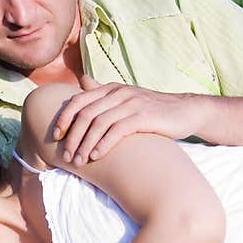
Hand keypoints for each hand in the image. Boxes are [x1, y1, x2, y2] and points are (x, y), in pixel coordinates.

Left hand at [52, 75, 199, 164]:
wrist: (187, 112)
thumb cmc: (153, 110)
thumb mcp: (126, 98)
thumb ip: (104, 91)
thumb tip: (83, 81)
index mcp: (111, 88)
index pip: (78, 100)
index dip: (64, 118)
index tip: (56, 136)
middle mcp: (119, 93)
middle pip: (85, 114)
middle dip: (72, 136)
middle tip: (66, 156)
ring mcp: (132, 103)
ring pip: (98, 123)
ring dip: (85, 144)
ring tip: (79, 161)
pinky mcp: (144, 116)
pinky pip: (117, 130)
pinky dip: (103, 144)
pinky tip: (96, 156)